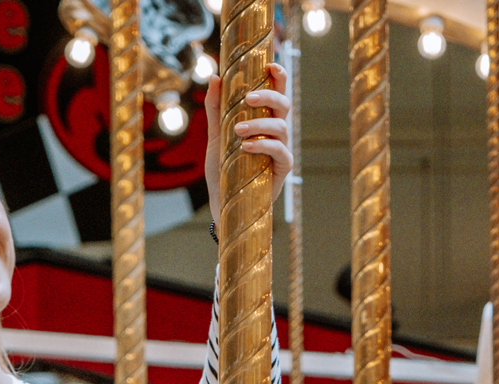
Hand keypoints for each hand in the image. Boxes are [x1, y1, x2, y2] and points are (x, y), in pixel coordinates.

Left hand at [205, 63, 293, 228]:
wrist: (222, 204)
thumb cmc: (223, 170)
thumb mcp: (215, 136)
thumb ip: (216, 108)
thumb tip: (215, 76)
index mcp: (264, 120)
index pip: (277, 92)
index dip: (279, 77)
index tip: (270, 64)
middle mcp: (276, 132)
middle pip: (283, 104)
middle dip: (269, 96)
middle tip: (248, 98)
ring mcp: (281, 150)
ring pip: (282, 127)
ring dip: (260, 124)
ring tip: (238, 130)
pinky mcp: (281, 170)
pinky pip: (280, 152)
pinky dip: (263, 146)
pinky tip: (246, 147)